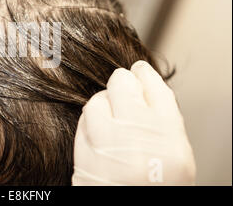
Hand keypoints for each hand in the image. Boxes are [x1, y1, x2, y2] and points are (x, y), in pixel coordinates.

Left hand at [72, 61, 195, 185]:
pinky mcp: (83, 156)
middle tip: (123, 89)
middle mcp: (137, 139)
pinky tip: (99, 133)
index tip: (138, 70)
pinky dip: (89, 123)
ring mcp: (107, 146)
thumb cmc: (157, 186)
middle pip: (121, 84)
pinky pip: (82, 123)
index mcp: (168, 137)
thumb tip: (142, 83)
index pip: (154, 88)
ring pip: (96, 101)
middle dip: (121, 84)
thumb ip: (161, 118)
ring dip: (103, 104)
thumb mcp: (175, 154)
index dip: (143, 74)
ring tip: (111, 118)